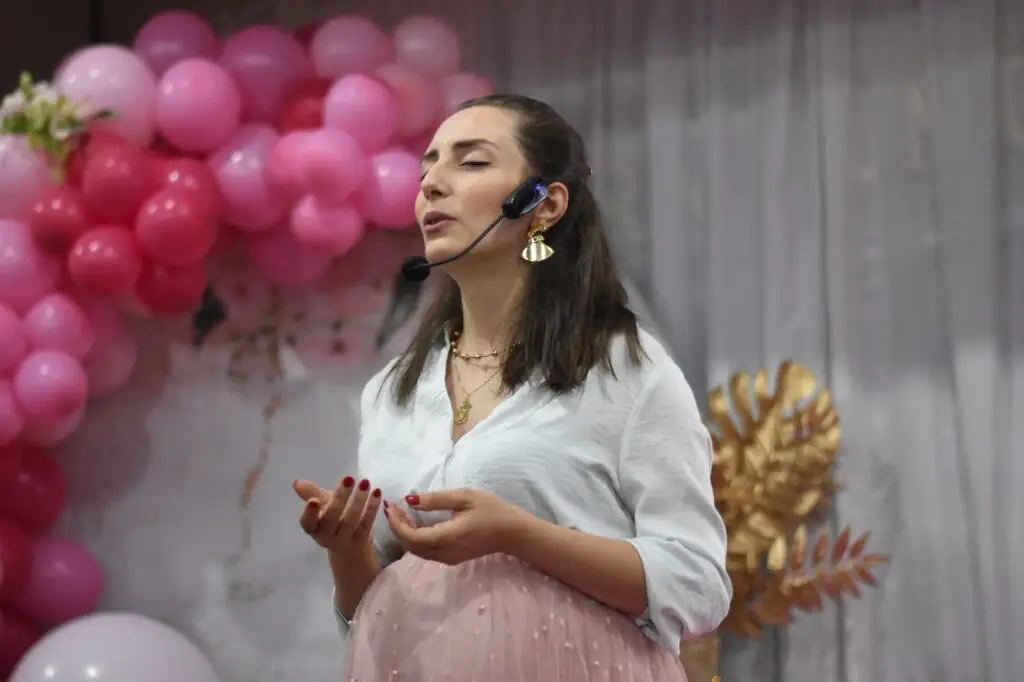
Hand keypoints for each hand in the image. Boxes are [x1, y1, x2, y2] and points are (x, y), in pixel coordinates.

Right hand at [294, 476, 380, 557]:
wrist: (350, 548)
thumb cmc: (332, 521)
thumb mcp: (321, 506)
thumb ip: (310, 493)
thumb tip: (297, 482)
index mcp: (313, 528)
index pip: (307, 522)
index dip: (309, 513)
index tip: (314, 500)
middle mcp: (326, 536)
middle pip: (332, 518)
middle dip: (340, 498)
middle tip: (349, 478)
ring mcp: (345, 539)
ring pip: (351, 520)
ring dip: (359, 500)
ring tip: (365, 482)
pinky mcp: (362, 539)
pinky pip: (367, 522)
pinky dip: (372, 507)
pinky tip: (377, 492)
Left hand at [385, 488, 528, 564]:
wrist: (513, 533)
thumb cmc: (492, 511)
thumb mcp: (465, 497)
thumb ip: (436, 499)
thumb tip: (410, 499)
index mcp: (448, 537)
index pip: (412, 537)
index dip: (396, 523)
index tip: (391, 505)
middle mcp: (445, 553)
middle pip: (410, 546)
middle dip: (397, 527)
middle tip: (393, 507)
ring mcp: (448, 559)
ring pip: (416, 550)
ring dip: (405, 533)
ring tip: (401, 512)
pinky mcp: (451, 558)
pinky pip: (425, 551)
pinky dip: (415, 538)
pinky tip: (415, 522)